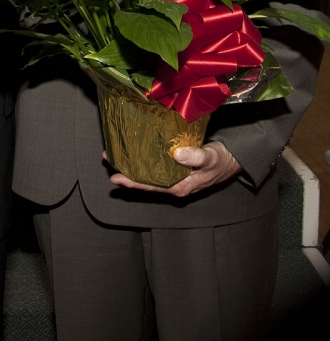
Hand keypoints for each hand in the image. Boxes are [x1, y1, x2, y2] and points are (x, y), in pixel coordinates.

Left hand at [107, 142, 241, 197]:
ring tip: (116, 155)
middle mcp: (174, 184)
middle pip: (145, 181)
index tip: (116, 177)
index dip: (133, 183)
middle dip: (126, 173)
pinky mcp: (175, 169)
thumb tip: (177, 154)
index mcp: (180, 186)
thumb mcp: (210, 157)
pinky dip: (143, 162)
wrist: (232, 161)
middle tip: (108, 159)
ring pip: (148, 175)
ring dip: (132, 167)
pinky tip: (135, 154)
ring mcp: (174, 178)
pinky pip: (155, 168)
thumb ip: (196, 156)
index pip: (151, 186)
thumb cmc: (221, 160)